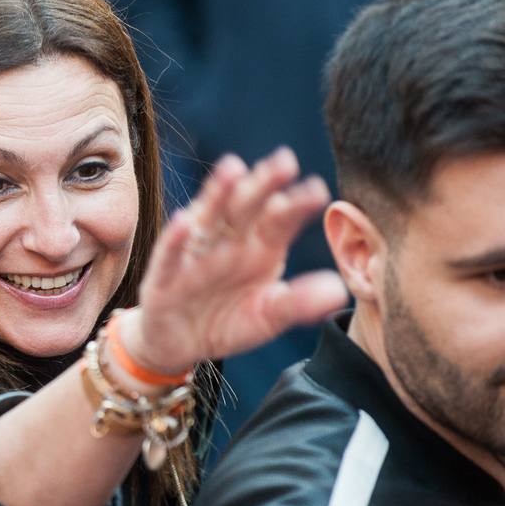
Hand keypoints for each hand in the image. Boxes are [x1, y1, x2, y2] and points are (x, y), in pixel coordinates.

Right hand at [119, 148, 348, 374]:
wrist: (177, 343)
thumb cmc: (225, 321)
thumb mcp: (267, 316)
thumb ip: (299, 302)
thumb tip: (339, 290)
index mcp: (259, 247)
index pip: (280, 220)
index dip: (297, 205)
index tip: (317, 191)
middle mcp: (228, 241)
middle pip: (247, 207)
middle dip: (264, 184)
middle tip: (285, 162)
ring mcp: (196, 253)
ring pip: (208, 218)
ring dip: (218, 194)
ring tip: (233, 169)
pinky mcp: (165, 273)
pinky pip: (171, 254)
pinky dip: (176, 238)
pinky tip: (184, 220)